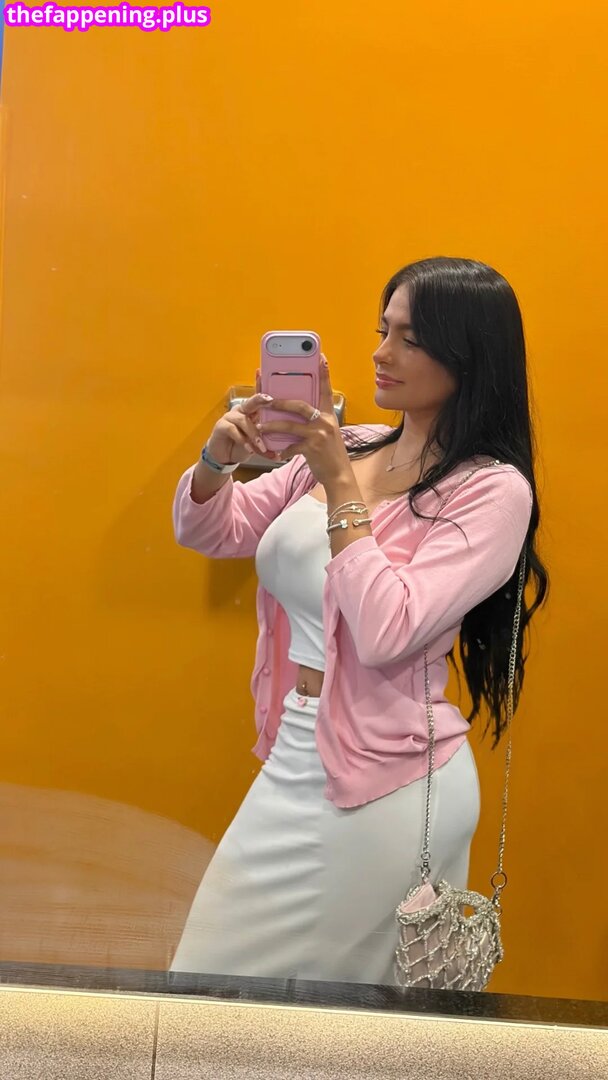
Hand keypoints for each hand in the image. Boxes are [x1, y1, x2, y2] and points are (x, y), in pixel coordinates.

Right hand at [206, 375, 278, 465]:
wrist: (225, 457)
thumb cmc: (243, 446)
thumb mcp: (257, 443)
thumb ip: (267, 441)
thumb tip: (283, 447)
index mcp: (251, 412)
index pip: (258, 397)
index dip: (260, 383)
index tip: (262, 372)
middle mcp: (241, 410)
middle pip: (251, 401)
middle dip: (260, 399)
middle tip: (270, 399)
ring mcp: (230, 417)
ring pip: (244, 420)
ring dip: (254, 434)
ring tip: (261, 446)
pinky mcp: (221, 426)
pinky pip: (233, 430)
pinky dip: (243, 441)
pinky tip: (249, 449)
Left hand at [256, 355, 351, 485]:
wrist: (339, 475)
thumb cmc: (330, 454)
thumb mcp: (327, 433)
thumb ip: (314, 422)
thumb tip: (294, 414)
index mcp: (329, 415)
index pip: (326, 390)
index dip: (324, 373)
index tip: (321, 357)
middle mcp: (325, 422)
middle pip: (299, 405)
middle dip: (280, 402)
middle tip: (266, 400)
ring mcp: (319, 434)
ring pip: (290, 425)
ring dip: (272, 426)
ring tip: (260, 426)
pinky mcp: (312, 448)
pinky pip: (291, 446)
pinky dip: (281, 450)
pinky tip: (276, 453)